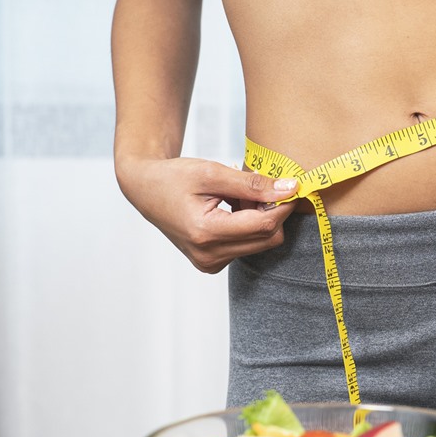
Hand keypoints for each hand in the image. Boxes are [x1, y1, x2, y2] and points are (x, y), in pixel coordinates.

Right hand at [116, 155, 299, 272]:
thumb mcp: (213, 172)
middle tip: (258, 187)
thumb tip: (290, 188)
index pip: (264, 225)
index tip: (290, 185)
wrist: (146, 190)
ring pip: (260, 243)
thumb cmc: (174, 177)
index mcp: (205, 232)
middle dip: (271, 212)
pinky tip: (232, 209)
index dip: (283, 205)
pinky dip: (248, 227)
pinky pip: (247, 247)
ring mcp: (209, 263)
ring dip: (259, 219)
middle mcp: (208, 255)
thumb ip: (252, 184)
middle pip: (267, 238)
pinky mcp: (212, 263)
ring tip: (237, 197)